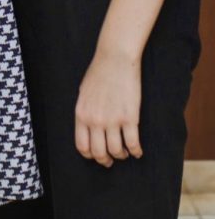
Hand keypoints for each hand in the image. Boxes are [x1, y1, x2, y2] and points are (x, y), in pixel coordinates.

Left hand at [74, 47, 142, 167]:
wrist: (115, 57)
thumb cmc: (99, 72)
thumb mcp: (84, 92)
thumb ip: (85, 111)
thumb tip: (88, 128)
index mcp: (81, 113)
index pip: (82, 146)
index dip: (90, 155)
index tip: (97, 155)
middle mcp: (95, 120)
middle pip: (99, 153)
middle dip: (106, 160)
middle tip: (111, 159)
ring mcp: (113, 120)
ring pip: (116, 151)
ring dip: (121, 155)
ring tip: (125, 151)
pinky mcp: (130, 118)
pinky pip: (133, 144)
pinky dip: (136, 151)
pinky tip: (137, 150)